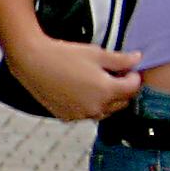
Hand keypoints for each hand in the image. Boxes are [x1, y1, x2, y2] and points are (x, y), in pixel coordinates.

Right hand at [2, 39, 138, 120]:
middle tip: (113, 75)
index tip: (128, 69)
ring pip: (105, 111)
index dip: (133, 76)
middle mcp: (96, 107)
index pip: (133, 88)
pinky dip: (88, 105)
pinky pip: (86, 114)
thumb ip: (121, 59)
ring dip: (107, 100)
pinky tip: (80, 91)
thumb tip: (138, 59)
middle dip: (122, 90)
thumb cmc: (63, 55)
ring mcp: (81, 115)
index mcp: (107, 91)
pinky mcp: (67, 117)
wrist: (31, 62)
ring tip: (96, 83)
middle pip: (122, 102)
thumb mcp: (96, 53)